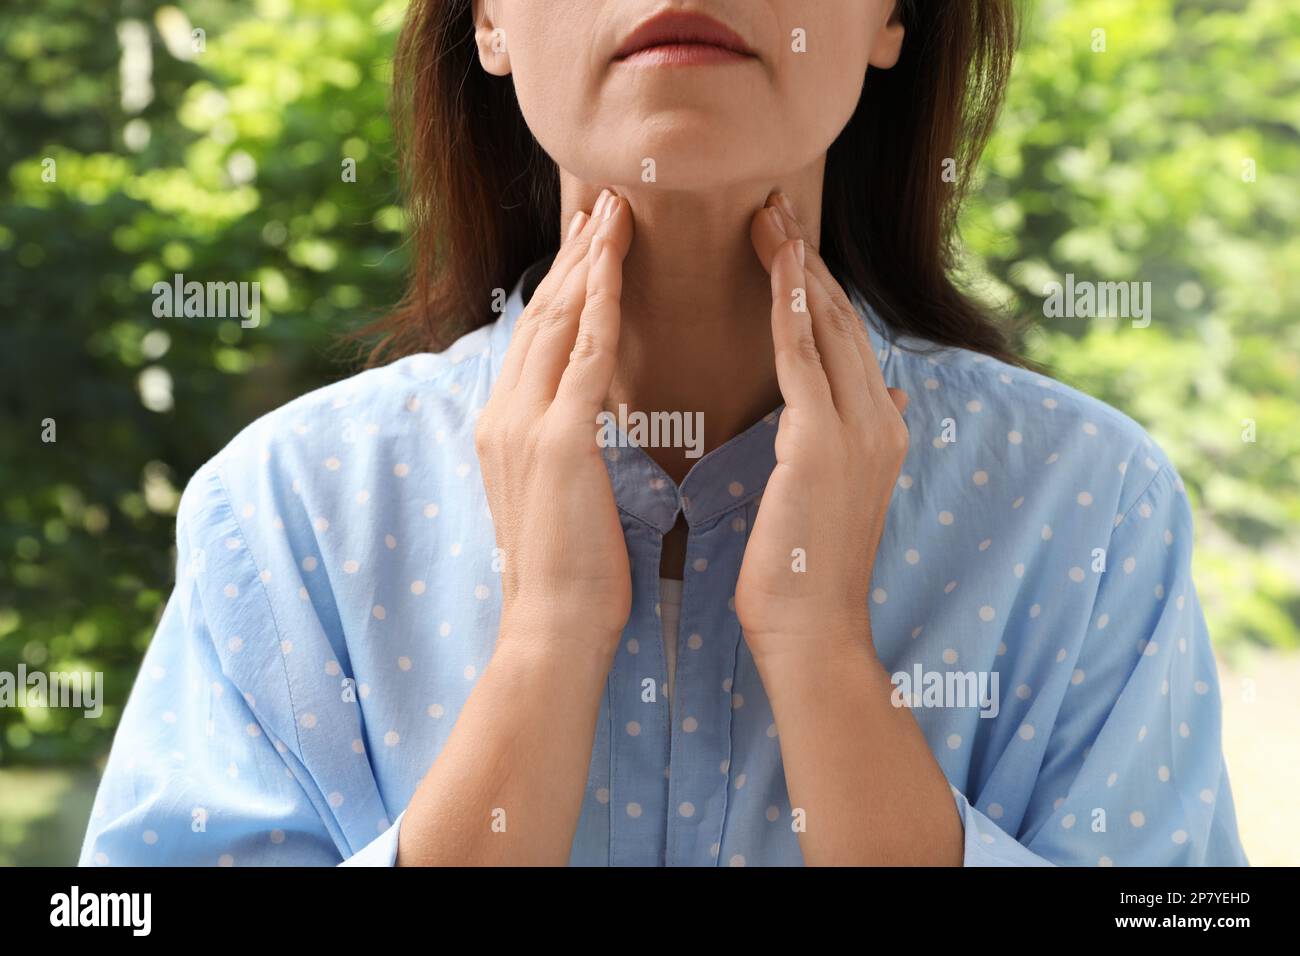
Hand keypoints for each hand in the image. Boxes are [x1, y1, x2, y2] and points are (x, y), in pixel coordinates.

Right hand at [475, 189, 634, 656]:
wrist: (553, 631)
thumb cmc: (572, 575)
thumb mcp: (561, 498)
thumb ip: (565, 447)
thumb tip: (585, 421)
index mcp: (505, 427)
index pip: (536, 339)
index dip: (563, 285)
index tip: (589, 242)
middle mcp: (503, 414)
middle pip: (541, 314)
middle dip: (574, 254)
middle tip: (602, 199)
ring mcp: (524, 424)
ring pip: (557, 319)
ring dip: (587, 258)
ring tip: (613, 207)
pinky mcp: (556, 440)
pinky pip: (582, 353)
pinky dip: (599, 301)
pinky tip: (616, 260)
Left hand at [735, 193, 909, 663]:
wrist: (811, 633)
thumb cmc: (803, 571)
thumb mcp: (835, 493)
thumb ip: (857, 437)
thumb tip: (883, 396)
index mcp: (879, 430)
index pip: (845, 340)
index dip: (817, 287)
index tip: (784, 242)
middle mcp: (879, 420)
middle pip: (840, 319)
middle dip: (805, 259)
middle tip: (772, 202)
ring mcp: (859, 429)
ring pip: (826, 326)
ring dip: (796, 266)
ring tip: (767, 214)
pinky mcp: (823, 443)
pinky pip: (803, 358)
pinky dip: (790, 307)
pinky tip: (777, 266)